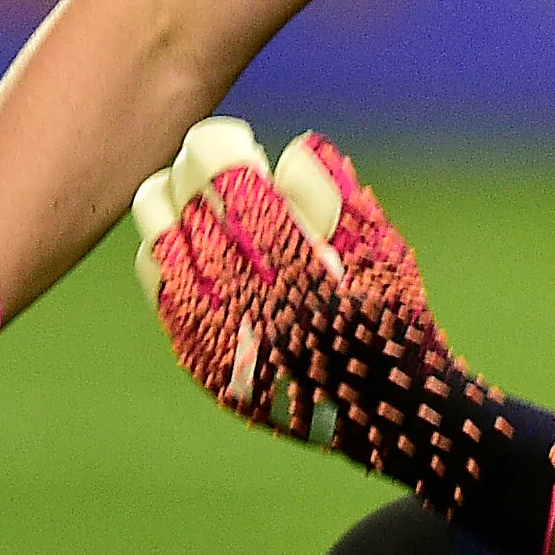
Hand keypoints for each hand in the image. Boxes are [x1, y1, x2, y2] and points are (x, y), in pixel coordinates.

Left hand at [133, 119, 554, 554]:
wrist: (384, 415)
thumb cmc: (392, 318)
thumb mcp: (382, 251)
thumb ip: (337, 196)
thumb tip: (292, 148)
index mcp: (301, 274)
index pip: (232, 191)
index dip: (219, 151)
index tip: (227, 138)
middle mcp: (252, 309)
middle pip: (187, 214)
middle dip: (193, 175)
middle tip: (208, 159)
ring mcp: (220, 343)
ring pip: (163, 250)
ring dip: (171, 213)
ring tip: (192, 196)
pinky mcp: (203, 366)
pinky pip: (163, 294)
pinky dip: (167, 257)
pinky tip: (189, 242)